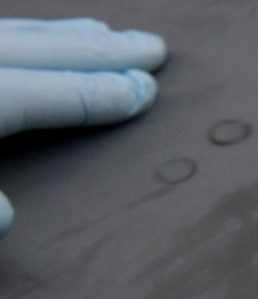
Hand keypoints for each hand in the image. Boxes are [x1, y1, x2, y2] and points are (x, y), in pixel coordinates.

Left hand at [0, 17, 168, 236]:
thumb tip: (7, 218)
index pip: (64, 93)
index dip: (110, 93)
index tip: (147, 89)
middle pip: (49, 51)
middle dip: (105, 50)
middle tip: (153, 46)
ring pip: (16, 32)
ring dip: (63, 35)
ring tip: (100, 33)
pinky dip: (20, 33)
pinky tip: (26, 39)